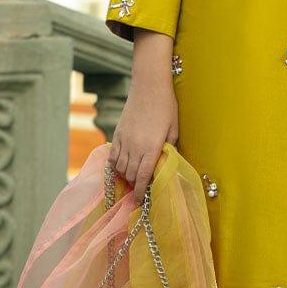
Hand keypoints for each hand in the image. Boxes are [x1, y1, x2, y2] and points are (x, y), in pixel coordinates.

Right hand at [107, 83, 177, 202]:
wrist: (149, 86)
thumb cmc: (166, 106)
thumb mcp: (173, 129)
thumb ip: (169, 149)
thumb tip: (166, 164)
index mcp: (151, 147)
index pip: (143, 176)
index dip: (140, 191)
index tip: (140, 201)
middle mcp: (135, 146)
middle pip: (130, 174)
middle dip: (134, 185)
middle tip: (139, 191)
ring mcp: (124, 140)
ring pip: (120, 167)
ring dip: (125, 176)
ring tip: (132, 179)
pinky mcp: (118, 133)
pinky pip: (113, 156)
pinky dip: (115, 165)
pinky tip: (120, 168)